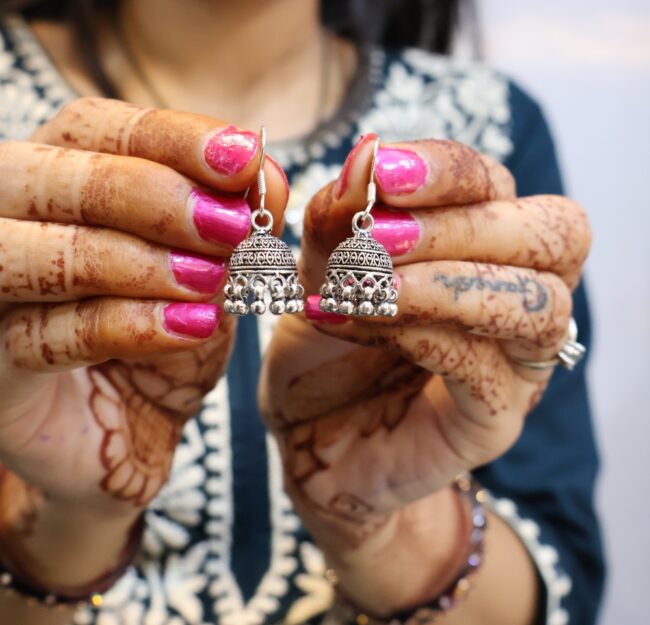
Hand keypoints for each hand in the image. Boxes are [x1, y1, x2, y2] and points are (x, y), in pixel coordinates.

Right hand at [0, 98, 287, 585]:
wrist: (134, 427)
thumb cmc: (168, 339)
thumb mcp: (214, 278)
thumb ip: (236, 226)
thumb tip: (270, 174)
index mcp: (65, 183)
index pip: (98, 129)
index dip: (172, 137)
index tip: (244, 157)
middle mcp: (15, 223)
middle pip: (59, 177)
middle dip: (154, 197)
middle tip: (230, 226)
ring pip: (40, 253)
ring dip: (139, 263)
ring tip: (212, 281)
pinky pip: (47, 334)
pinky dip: (130, 326)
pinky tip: (192, 328)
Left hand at [260, 135, 590, 613]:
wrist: (309, 432)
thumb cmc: (323, 345)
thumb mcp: (317, 269)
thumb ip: (339, 220)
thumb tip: (364, 156)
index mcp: (482, 245)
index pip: (499, 186)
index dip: (447, 170)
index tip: (378, 168)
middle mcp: (518, 295)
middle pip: (555, 235)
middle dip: (459, 226)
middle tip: (374, 237)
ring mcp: (516, 362)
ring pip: (537, 304)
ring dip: (443, 284)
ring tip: (361, 286)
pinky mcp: (495, 419)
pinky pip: (486, 368)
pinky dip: (419, 335)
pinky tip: (355, 324)